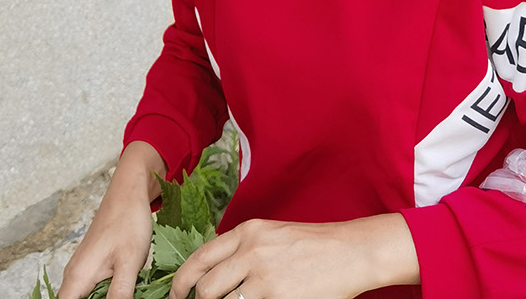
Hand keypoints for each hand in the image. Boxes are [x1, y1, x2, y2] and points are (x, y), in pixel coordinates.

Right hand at [59, 142, 166, 298]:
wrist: (129, 192)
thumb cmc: (128, 222)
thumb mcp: (129, 264)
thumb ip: (119, 296)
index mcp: (77, 278)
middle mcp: (73, 276)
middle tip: (118, 294)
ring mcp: (82, 271)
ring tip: (122, 292)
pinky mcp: (92, 267)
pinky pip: (92, 292)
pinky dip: (104, 297)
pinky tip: (122, 293)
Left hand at [168, 214, 418, 298]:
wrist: (349, 252)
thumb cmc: (312, 245)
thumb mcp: (271, 235)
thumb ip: (242, 248)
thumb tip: (213, 272)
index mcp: (247, 232)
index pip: (201, 258)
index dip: (182, 280)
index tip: (176, 295)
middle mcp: (251, 252)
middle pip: (206, 287)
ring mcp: (264, 279)